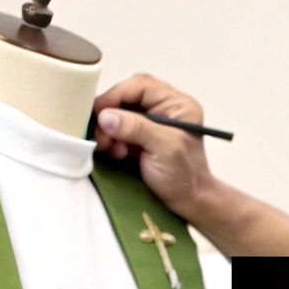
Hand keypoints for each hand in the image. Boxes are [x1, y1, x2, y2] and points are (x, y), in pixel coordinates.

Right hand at [94, 75, 219, 221]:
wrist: (187, 202)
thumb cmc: (184, 175)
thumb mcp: (165, 148)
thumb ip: (137, 128)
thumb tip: (105, 116)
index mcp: (177, 104)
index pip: (141, 86)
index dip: (117, 95)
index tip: (100, 113)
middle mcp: (162, 109)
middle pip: (125, 98)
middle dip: (110, 115)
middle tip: (101, 136)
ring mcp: (149, 124)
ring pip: (117, 114)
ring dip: (108, 130)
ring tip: (108, 148)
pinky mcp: (137, 139)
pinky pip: (116, 131)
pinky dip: (110, 140)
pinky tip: (115, 153)